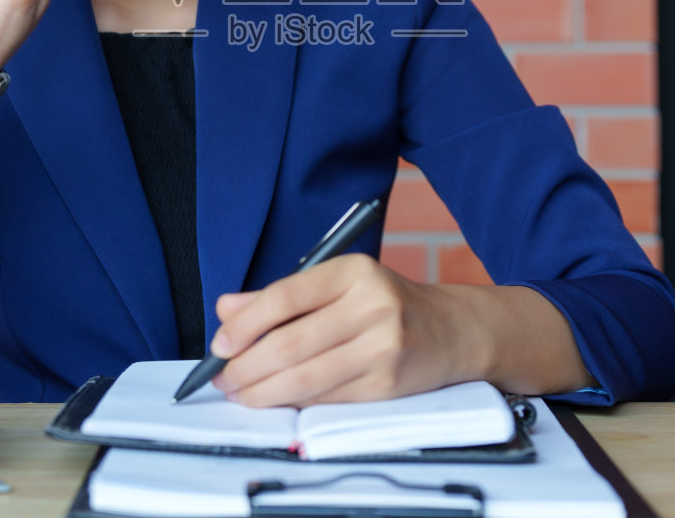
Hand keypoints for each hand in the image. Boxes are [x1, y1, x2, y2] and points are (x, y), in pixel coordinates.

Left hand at [208, 254, 470, 407]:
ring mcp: (382, 348)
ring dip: (262, 392)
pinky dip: (294, 404)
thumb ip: (281, 296)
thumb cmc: (386, 304)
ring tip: (241, 394)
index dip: (244, 325)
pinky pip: (327, 399)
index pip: (284, 296)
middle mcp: (371, 306)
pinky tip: (277, 401)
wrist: (454, 330)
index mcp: (353, 271)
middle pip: (289, 344)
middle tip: (223, 378)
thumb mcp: (339, 285)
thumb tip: (225, 309)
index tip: (220, 345)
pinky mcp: (387, 385)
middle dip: (245, 367)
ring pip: (304, 378)